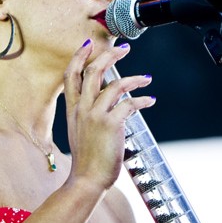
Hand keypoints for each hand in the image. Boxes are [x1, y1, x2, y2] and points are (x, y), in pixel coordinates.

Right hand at [63, 40, 155, 188]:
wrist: (86, 179)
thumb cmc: (86, 156)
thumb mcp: (79, 129)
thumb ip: (88, 110)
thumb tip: (107, 96)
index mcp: (72, 108)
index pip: (71, 75)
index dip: (78, 56)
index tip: (88, 43)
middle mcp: (82, 108)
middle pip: (93, 71)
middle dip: (109, 55)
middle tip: (125, 48)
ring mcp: (95, 115)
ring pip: (115, 84)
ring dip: (134, 78)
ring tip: (146, 78)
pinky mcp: (111, 124)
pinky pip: (130, 104)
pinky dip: (143, 100)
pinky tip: (150, 101)